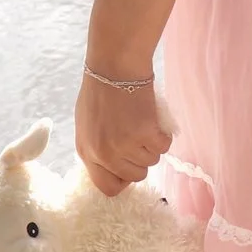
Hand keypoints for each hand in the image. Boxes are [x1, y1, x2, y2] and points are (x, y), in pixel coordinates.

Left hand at [75, 74, 170, 196]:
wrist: (115, 65)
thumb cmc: (101, 89)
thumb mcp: (88, 125)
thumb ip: (97, 147)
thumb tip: (114, 164)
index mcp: (86, 151)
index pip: (107, 187)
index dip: (123, 178)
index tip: (129, 165)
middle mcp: (104, 154)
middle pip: (135, 176)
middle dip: (141, 160)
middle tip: (140, 138)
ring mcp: (125, 146)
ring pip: (152, 161)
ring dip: (152, 145)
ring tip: (144, 122)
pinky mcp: (146, 134)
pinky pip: (164, 147)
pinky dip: (163, 135)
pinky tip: (153, 119)